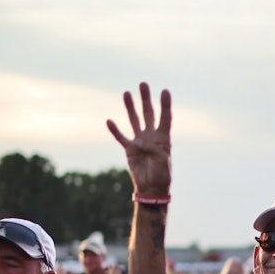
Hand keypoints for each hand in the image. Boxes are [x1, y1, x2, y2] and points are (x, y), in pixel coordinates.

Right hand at [107, 82, 172, 196]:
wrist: (151, 188)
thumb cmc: (162, 175)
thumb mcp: (162, 161)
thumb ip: (152, 149)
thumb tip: (137, 142)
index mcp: (163, 138)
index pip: (165, 118)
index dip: (165, 105)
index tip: (164, 91)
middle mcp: (151, 136)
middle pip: (148, 113)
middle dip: (145, 99)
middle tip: (143, 84)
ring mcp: (140, 142)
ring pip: (134, 120)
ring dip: (130, 107)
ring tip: (127, 93)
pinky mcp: (129, 150)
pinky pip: (121, 138)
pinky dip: (115, 130)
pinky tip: (109, 120)